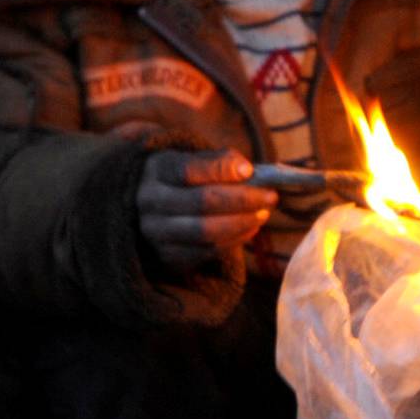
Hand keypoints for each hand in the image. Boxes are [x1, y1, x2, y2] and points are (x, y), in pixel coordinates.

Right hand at [136, 149, 276, 272]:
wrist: (158, 209)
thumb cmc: (186, 180)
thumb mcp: (196, 162)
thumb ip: (220, 162)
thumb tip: (248, 172)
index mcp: (156, 169)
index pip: (188, 170)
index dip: (222, 170)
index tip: (250, 170)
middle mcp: (149, 201)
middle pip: (201, 202)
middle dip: (242, 199)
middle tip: (270, 196)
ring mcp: (155, 232)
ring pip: (205, 231)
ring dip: (241, 222)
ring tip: (263, 213)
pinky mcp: (167, 256)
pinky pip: (206, 251)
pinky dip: (234, 240)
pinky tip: (250, 228)